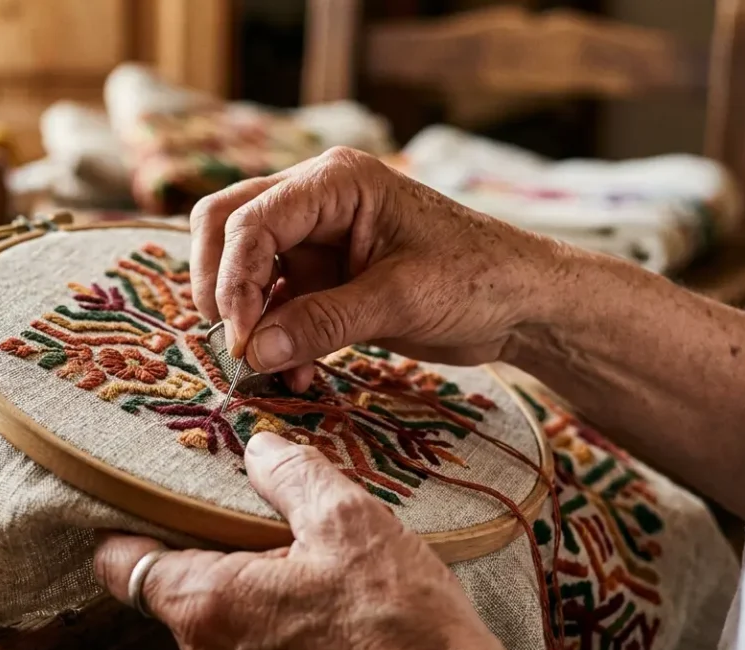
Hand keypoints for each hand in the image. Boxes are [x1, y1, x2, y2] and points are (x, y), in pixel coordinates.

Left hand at [93, 432, 524, 649]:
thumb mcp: (351, 523)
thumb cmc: (407, 633)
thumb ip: (291, 475)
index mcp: (208, 606)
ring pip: (218, 628)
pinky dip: (274, 634)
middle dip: (212, 556)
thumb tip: (260, 449)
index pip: (120, 564)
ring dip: (250, 598)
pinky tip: (324, 618)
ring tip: (308, 576)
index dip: (128, 527)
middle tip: (259, 528)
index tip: (147, 502)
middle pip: (175, 593)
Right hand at [189, 147, 568, 389]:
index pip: (251, 219)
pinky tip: (295, 372)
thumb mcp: (401, 300)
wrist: (523, 305)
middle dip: (220, 286)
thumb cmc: (478, 280)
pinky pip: (273, 302)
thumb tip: (253, 351)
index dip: (233, 279)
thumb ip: (323, 323)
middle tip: (233, 342)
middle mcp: (314, 199)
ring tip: (265, 369)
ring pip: (242, 267)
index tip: (240, 339)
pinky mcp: (321, 276)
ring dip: (246, 318)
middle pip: (226, 227)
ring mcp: (314, 238)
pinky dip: (273, 337)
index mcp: (335, 182)